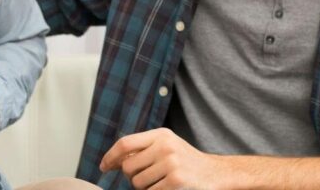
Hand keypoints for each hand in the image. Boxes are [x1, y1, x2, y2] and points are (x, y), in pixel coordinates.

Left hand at [100, 128, 238, 189]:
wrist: (215, 173)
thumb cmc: (186, 161)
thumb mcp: (167, 146)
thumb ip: (144, 148)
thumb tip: (115, 160)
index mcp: (161, 134)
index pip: (125, 143)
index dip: (111, 156)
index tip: (104, 167)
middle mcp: (165, 146)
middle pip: (128, 166)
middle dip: (130, 176)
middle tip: (143, 178)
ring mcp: (171, 163)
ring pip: (137, 182)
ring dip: (142, 187)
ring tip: (158, 183)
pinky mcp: (176, 180)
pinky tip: (166, 188)